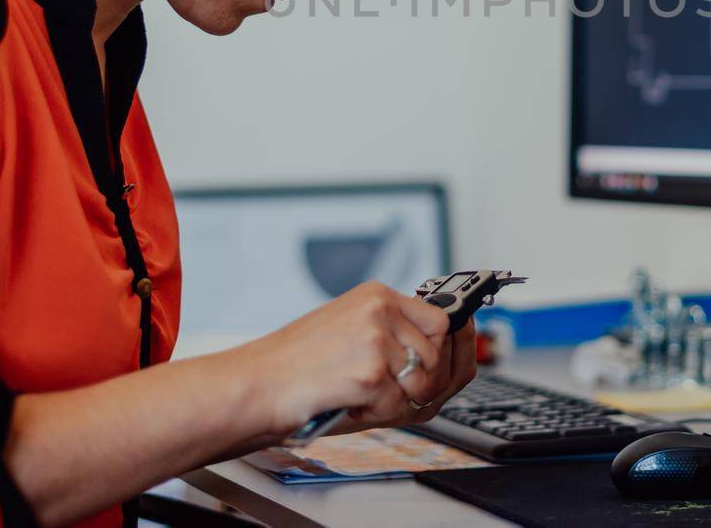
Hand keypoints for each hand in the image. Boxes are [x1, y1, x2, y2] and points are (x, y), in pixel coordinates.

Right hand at [245, 281, 477, 437]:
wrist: (255, 385)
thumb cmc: (295, 366)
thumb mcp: (350, 334)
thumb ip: (394, 336)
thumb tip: (446, 353)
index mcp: (375, 296)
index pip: (440, 318)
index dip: (451, 346)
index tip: (455, 357)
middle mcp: (379, 309)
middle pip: (437, 353)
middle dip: (421, 382)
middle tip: (387, 392)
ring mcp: (376, 337)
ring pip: (423, 382)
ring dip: (396, 400)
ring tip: (358, 393)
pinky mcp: (370, 370)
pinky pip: (397, 406)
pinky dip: (375, 414)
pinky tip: (346, 401)